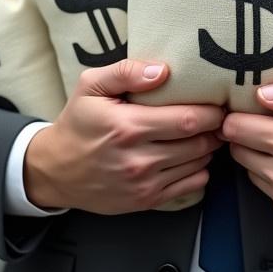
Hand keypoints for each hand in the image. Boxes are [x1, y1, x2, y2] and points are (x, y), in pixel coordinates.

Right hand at [24, 60, 222, 213]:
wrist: (55, 171)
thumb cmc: (77, 124)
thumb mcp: (90, 87)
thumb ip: (126, 72)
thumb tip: (162, 71)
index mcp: (128, 126)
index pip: (188, 119)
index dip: (211, 111)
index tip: (216, 103)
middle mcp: (138, 159)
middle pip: (199, 143)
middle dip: (214, 129)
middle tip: (217, 118)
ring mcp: (144, 183)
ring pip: (198, 164)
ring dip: (208, 149)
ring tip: (205, 135)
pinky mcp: (146, 200)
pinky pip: (191, 186)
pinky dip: (200, 171)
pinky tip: (191, 157)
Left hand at [221, 77, 272, 225]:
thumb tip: (263, 94)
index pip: (235, 128)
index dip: (239, 114)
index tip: (252, 110)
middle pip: (235, 149)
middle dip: (246, 134)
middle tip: (268, 125)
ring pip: (247, 169)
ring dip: (257, 155)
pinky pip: (263, 187)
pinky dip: (270, 175)